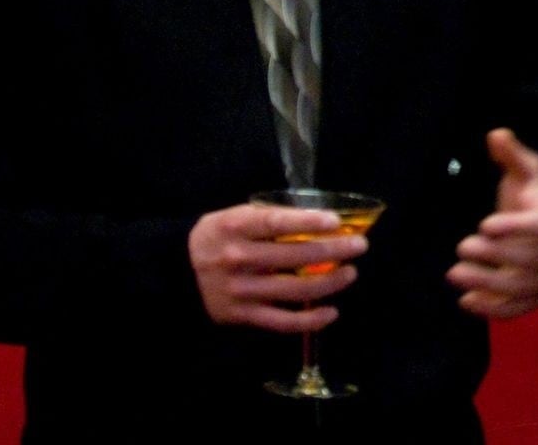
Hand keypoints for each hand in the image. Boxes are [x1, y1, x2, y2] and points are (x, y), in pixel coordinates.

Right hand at [188, 203, 364, 332]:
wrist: (178, 271)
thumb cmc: (218, 238)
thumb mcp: (235, 217)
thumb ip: (269, 217)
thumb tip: (320, 218)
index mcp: (235, 227)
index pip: (276, 222)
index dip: (308, 222)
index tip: (336, 222)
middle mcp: (237, 258)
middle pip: (294, 257)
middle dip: (334, 250)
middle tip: (359, 246)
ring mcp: (241, 290)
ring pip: (295, 290)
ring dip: (329, 283)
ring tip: (350, 273)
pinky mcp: (242, 315)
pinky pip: (282, 322)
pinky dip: (310, 320)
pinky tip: (331, 313)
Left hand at [448, 128, 537, 319]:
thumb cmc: (532, 199)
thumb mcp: (525, 172)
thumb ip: (512, 155)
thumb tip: (497, 135)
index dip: (516, 227)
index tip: (485, 224)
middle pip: (531, 260)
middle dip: (495, 255)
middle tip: (461, 246)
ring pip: (522, 287)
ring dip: (487, 283)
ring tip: (454, 273)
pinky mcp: (535, 297)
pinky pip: (518, 309)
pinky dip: (493, 310)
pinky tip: (465, 301)